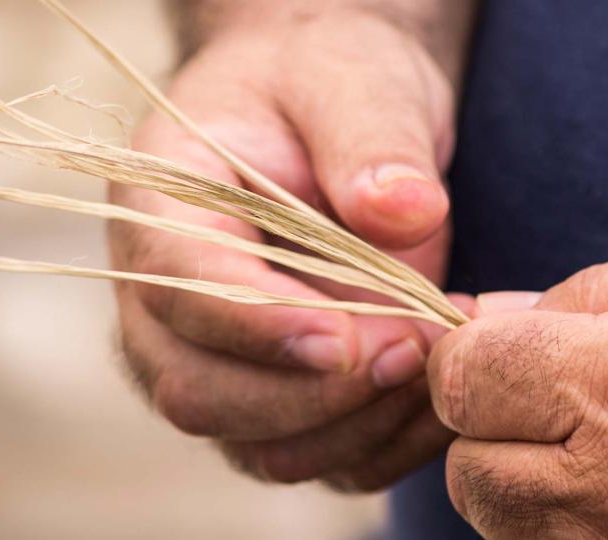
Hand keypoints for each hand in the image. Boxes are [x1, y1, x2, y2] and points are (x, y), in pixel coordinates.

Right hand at [111, 3, 473, 490]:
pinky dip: (389, 444)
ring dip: (360, 425)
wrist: (336, 120)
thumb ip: (371, 137)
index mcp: (164, 207)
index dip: (253, 322)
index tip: (347, 334)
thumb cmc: (329, 87)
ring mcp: (227, 362)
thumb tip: (403, 212)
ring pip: (264, 449)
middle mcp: (174, 304)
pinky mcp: (288, 398)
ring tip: (441, 356)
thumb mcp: (351, 79)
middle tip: (415, 346)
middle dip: (314, 391)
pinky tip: (443, 388)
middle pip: (201, 394)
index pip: (176, 283)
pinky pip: (326, 461)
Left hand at [428, 252, 607, 537]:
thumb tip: (488, 316)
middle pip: (469, 471)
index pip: (462, 381)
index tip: (495, 354)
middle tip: (547, 404)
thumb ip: (576, 301)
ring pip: (508, 531)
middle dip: (488, 430)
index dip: (467, 359)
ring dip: (525, 487)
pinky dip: (567, 531)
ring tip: (599, 452)